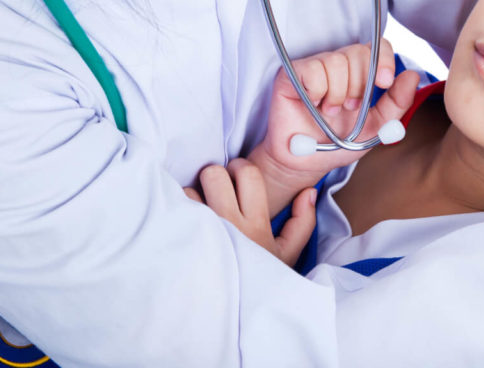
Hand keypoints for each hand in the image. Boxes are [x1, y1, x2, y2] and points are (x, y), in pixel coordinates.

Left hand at [184, 160, 315, 266]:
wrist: (233, 314)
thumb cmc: (260, 279)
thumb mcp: (288, 255)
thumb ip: (303, 222)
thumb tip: (309, 192)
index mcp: (257, 224)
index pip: (248, 174)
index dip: (242, 169)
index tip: (240, 178)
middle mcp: (228, 224)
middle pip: (215, 174)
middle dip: (217, 176)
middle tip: (218, 188)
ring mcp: (203, 232)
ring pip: (191, 189)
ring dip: (194, 194)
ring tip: (201, 208)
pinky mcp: (183, 241)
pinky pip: (174, 209)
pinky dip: (178, 209)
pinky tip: (186, 221)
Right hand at [249, 40, 419, 215]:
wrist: (306, 163)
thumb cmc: (337, 143)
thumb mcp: (376, 127)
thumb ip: (397, 103)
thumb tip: (412, 75)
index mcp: (358, 73)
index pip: (376, 46)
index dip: (384, 58)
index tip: (385, 82)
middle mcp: (336, 64)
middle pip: (358, 52)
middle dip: (359, 86)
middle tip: (349, 108)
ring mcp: (312, 66)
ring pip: (336, 60)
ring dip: (338, 93)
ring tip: (330, 111)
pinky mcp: (290, 74)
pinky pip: (313, 70)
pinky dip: (317, 91)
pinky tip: (313, 104)